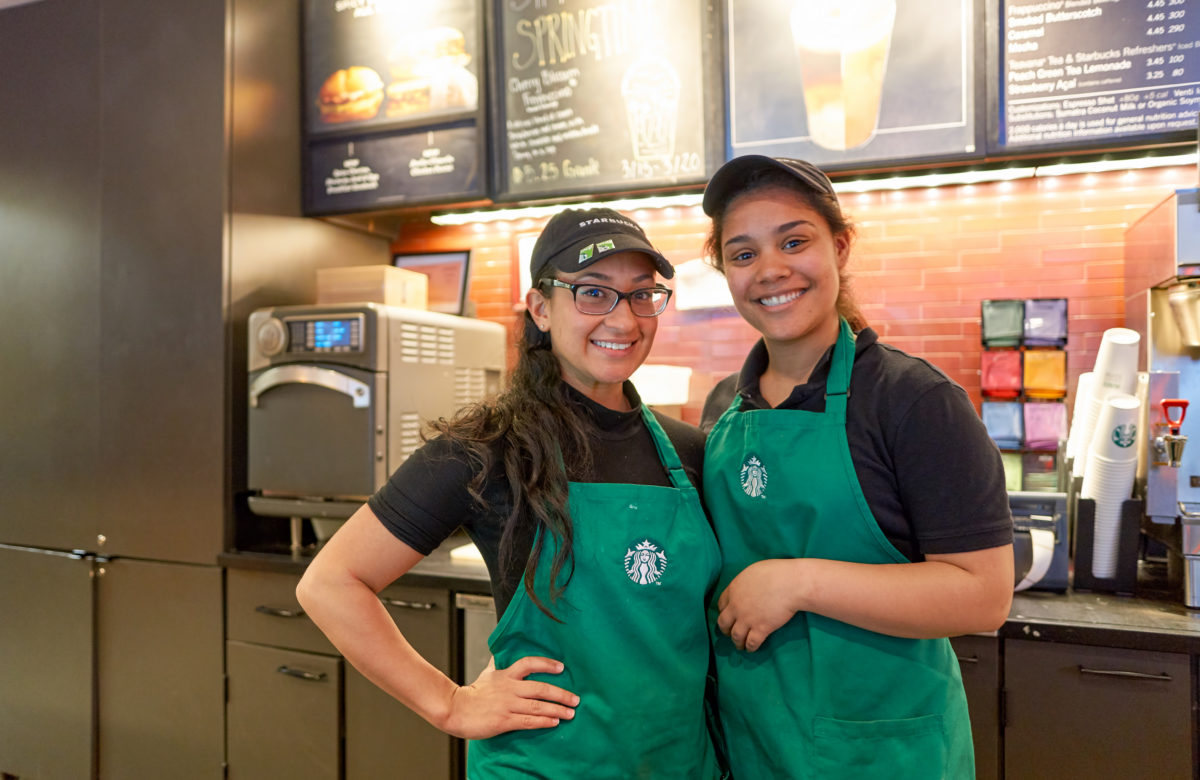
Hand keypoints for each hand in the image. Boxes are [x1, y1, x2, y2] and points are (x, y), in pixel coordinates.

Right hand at [442, 656, 578, 738]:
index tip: (561, 667)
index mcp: (506, 675)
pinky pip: (528, 721)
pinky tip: (554, 722)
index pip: (529, 663)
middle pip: (540, 688)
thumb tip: (499, 650)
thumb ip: (497, 663)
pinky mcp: (504, 721)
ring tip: (570, 713)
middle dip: (561, 694)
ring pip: (537, 706)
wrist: (456, 710)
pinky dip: (543, 721)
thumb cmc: (473, 693)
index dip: (546, 664)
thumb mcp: (487, 673)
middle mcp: (509, 688)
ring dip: (557, 709)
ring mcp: (507, 705)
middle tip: (575, 699)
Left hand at [716, 559, 801, 651]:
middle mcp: (736, 606)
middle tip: (729, 633)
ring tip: (740, 646)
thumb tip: (747, 588)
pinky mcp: (761, 628)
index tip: (728, 616)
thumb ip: (745, 583)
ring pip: (736, 636)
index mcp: (734, 589)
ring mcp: (748, 618)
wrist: (791, 583)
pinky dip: (750, 647)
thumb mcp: (753, 572)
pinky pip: (751, 642)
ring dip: (737, 642)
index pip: (721, 604)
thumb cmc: (777, 572)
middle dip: (725, 630)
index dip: (724, 612)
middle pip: (723, 622)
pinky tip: (751, 649)